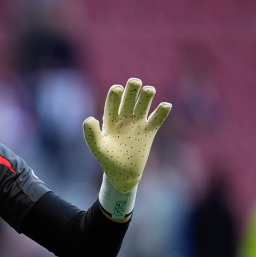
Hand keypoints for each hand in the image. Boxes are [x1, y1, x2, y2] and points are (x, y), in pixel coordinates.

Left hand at [83, 78, 171, 193]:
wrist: (122, 174)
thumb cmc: (107, 160)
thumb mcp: (98, 148)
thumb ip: (91, 134)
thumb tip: (90, 118)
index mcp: (110, 119)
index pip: (113, 100)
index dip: (115, 93)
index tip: (117, 89)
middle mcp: (124, 118)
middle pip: (129, 96)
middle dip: (133, 87)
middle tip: (135, 82)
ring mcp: (137, 123)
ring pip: (144, 103)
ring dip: (147, 94)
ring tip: (149, 91)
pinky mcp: (149, 132)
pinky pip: (157, 118)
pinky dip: (162, 111)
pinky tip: (165, 106)